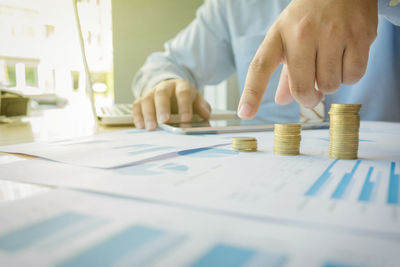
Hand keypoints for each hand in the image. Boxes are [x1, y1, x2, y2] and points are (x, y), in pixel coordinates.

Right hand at [132, 79, 210, 129]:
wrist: (171, 89)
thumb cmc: (185, 98)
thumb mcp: (197, 100)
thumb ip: (202, 107)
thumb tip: (206, 115)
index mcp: (181, 86)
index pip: (183, 93)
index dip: (184, 106)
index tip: (186, 120)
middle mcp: (164, 87)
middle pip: (161, 94)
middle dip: (162, 107)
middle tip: (164, 121)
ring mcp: (151, 93)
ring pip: (147, 100)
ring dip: (148, 114)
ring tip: (151, 128)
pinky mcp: (142, 100)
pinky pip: (137, 106)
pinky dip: (137, 116)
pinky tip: (140, 126)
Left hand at [238, 0, 377, 118]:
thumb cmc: (310, 17)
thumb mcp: (288, 37)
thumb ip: (285, 72)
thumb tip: (281, 101)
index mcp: (278, 34)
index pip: (260, 67)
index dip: (252, 93)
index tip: (245, 114)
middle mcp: (302, 33)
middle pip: (301, 88)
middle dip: (307, 98)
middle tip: (311, 94)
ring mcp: (332, 33)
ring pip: (329, 85)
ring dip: (330, 84)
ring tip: (329, 64)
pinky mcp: (359, 35)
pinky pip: (353, 76)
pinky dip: (349, 76)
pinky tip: (345, 59)